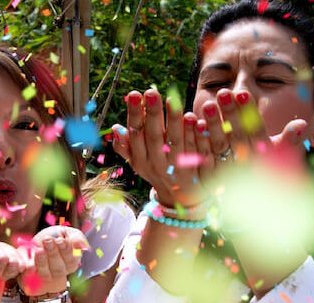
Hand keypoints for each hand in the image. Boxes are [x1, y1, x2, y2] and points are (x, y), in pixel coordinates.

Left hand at [17, 226, 88, 295]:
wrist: (34, 245)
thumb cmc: (54, 238)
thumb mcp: (67, 233)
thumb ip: (76, 237)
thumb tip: (82, 246)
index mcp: (71, 262)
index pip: (71, 259)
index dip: (66, 250)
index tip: (60, 240)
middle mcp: (60, 272)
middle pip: (59, 268)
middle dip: (53, 253)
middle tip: (47, 240)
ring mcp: (45, 276)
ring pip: (46, 273)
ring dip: (42, 261)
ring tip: (39, 249)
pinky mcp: (31, 277)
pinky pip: (31, 277)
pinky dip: (30, 271)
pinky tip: (29, 265)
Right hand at [112, 89, 210, 207]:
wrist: (180, 200)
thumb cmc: (157, 172)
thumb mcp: (138, 162)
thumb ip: (126, 147)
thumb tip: (115, 128)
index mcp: (141, 160)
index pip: (135, 135)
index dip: (134, 115)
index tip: (134, 94)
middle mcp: (157, 164)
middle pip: (154, 137)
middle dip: (151, 114)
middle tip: (151, 91)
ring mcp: (177, 168)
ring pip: (175, 143)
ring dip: (173, 121)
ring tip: (172, 99)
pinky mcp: (197, 170)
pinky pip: (196, 150)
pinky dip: (195, 135)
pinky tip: (195, 118)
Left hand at [201, 88, 308, 177]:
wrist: (256, 206)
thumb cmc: (269, 172)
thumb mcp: (279, 156)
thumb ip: (288, 140)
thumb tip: (302, 124)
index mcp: (262, 156)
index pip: (256, 131)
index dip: (249, 113)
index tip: (243, 93)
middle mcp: (246, 165)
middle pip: (236, 136)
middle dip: (230, 114)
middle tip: (223, 92)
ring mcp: (228, 172)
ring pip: (219, 145)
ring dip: (213, 125)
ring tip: (208, 103)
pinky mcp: (211, 178)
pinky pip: (203, 157)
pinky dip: (198, 140)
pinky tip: (193, 121)